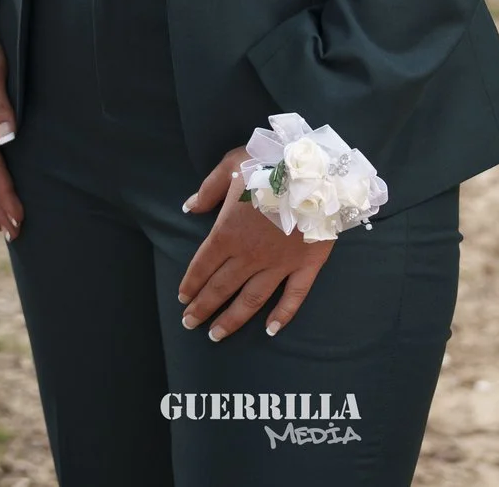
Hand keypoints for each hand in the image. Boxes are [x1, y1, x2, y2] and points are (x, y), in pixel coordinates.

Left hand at [176, 145, 334, 341]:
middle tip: (189, 324)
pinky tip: (271, 331)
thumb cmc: (271, 162)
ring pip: (251, 299)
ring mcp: (279, 264)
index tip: (182, 299)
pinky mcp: (306, 266)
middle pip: (221, 287)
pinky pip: (293, 296)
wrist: (316, 169)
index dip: (191, 284)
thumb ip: (209, 189)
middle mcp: (250, 255)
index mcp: (228, 232)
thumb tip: (189, 207)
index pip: (203, 265)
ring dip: (231, 319)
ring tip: (216, 335)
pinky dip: (283, 315)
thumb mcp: (232, 164)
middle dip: (202, 308)